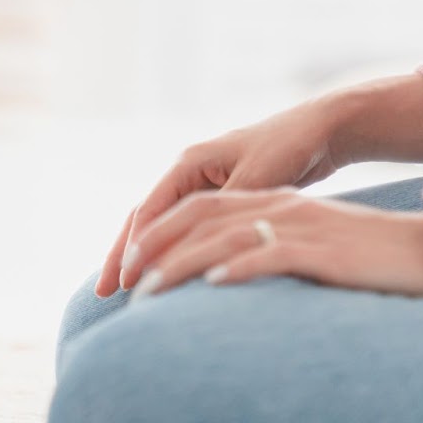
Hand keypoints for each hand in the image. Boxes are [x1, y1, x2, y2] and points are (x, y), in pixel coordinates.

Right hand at [97, 98, 344, 296]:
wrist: (320, 130)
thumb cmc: (289, 147)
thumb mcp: (257, 178)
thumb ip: (225, 210)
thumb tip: (200, 244)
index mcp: (188, 163)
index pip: (149, 210)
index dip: (135, 247)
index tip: (125, 280)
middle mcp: (187, 174)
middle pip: (143, 219)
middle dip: (122, 255)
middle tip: (101, 292)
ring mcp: (200, 186)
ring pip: (160, 226)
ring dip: (141, 256)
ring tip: (120, 290)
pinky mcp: (217, 199)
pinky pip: (183, 230)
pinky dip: (169, 252)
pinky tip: (163, 276)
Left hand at [121, 187, 422, 299]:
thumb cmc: (370, 260)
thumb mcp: (309, 249)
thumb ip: (266, 256)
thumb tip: (222, 286)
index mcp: (272, 202)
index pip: (197, 208)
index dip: (156, 233)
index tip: (124, 268)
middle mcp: (279, 206)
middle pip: (198, 216)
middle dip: (153, 246)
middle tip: (120, 282)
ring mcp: (301, 225)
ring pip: (224, 236)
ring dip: (181, 263)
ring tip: (149, 292)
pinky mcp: (325, 248)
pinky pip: (273, 252)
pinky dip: (240, 266)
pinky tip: (214, 285)